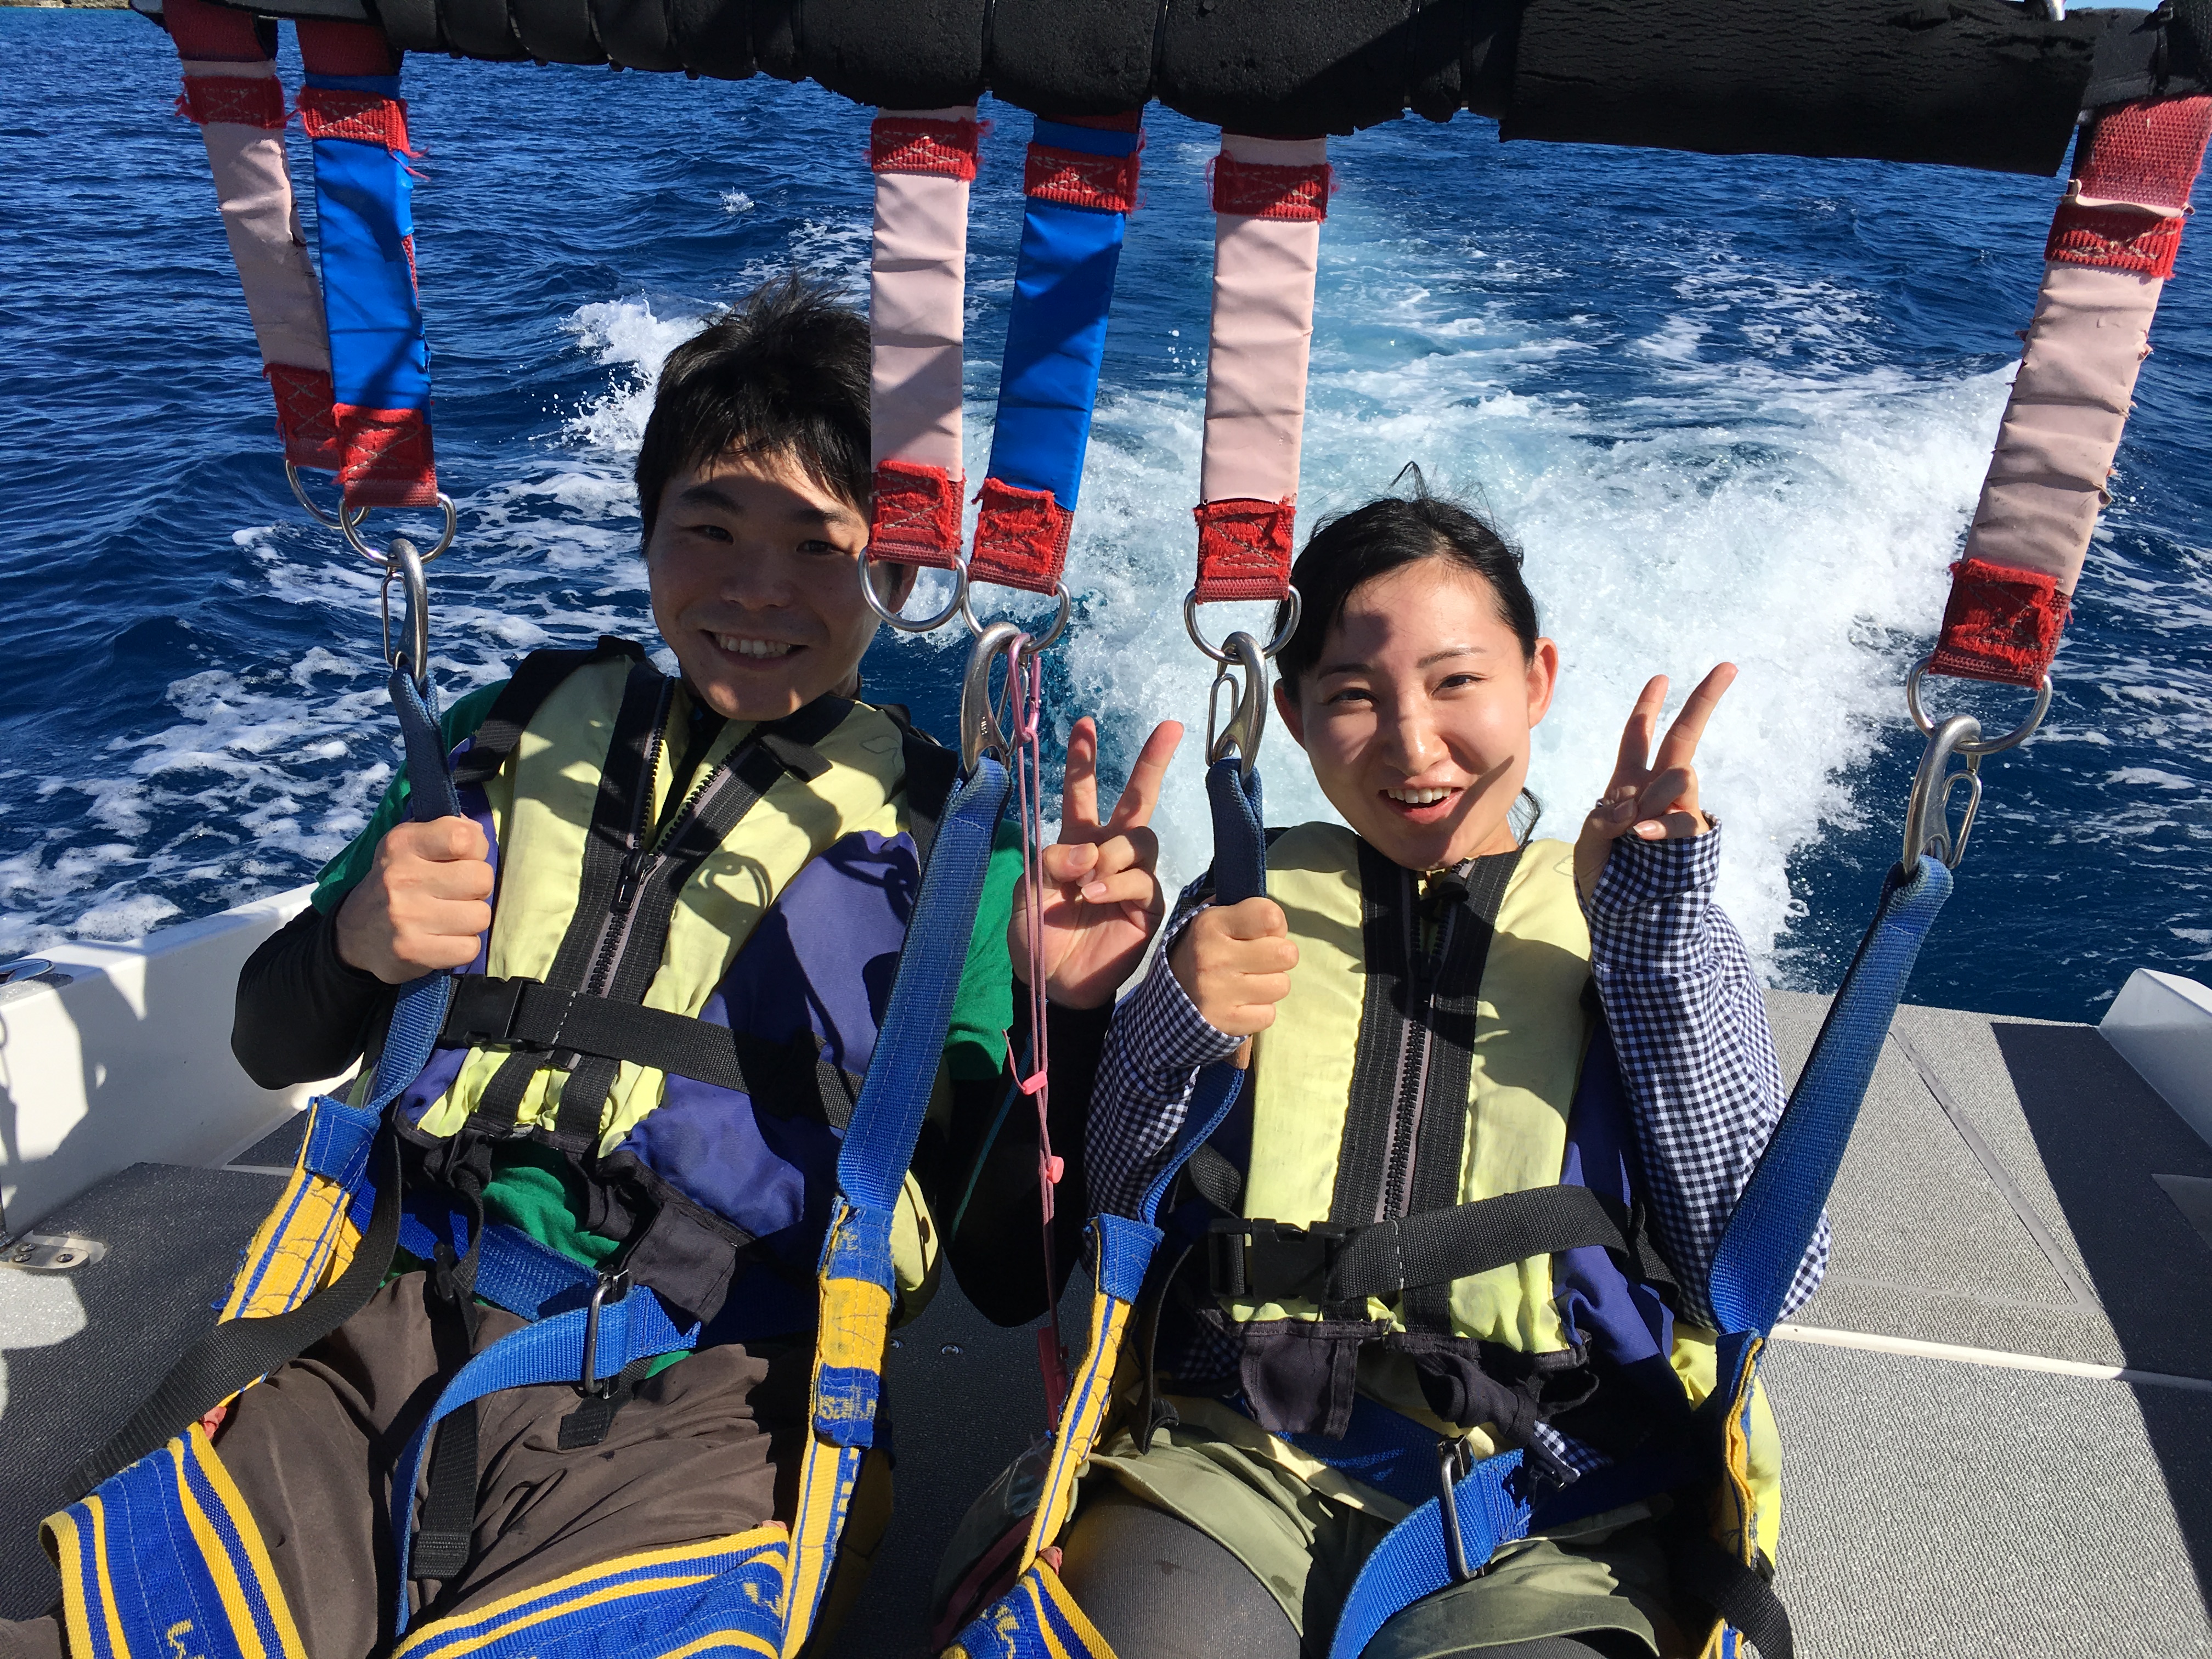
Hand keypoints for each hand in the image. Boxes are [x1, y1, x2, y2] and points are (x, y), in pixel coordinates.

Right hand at [334, 817, 494, 983]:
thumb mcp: (412, 845)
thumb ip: (448, 831)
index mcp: (402, 843)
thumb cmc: (399, 883)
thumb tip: (478, 834)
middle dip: (477, 887)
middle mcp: (400, 877)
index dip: (476, 849)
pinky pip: (469, 949)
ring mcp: (405, 917)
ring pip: (480, 916)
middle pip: (481, 879)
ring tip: (449, 918)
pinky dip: (462, 947)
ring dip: (471, 920)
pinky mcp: (412, 952)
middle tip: (456, 893)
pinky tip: (443, 940)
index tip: (462, 859)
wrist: (355, 933)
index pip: (463, 837)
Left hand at [1010, 716, 1182, 1008]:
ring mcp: (1132, 879)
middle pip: (1138, 801)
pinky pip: (1141, 882)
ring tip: (1085, 878)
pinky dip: (1116, 882)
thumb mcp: (1028, 893)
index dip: (1084, 760)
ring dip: (1112, 851)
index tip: (1084, 722)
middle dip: (1152, 762)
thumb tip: (1087, 851)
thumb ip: (1051, 863)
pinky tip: (1094, 894)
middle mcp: (1109, 853)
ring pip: (1139, 841)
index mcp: (1076, 843)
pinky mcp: (1148, 907)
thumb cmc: (1038, 936)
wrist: (1052, 985)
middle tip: (1169, 728)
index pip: (1083, 793)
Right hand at [1168, 897, 1298, 1038]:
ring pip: (1281, 985)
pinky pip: (1269, 1014)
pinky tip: (1241, 1003)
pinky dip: (1259, 1011)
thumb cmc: (1200, 954)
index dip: (1274, 926)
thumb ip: (1241, 910)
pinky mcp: (1226, 1021)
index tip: (1259, 933)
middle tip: (1257, 961)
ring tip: (1248, 983)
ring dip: (1269, 985)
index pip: (1271, 916)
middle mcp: (1215, 957)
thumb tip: (1275, 916)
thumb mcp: (1210, 921)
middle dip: (1277, 957)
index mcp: (1211, 925)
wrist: (1165, 1001)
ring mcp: (1220, 992)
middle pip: (1286, 953)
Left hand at [1574, 664, 1736, 901]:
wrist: (1626, 916)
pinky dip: (1659, 825)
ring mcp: (1678, 810)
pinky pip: (1680, 819)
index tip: (1661, 677)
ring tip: (1633, 833)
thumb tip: (1634, 808)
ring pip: (1679, 775)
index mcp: (1628, 785)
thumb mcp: (1590, 842)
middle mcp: (1657, 791)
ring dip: (1653, 796)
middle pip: (1683, 737)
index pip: (1638, 737)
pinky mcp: (1693, 837)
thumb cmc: (1604, 876)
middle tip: (1728, 667)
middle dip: (1704, 700)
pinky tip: (1641, 835)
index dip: (1648, 707)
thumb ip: (1604, 820)